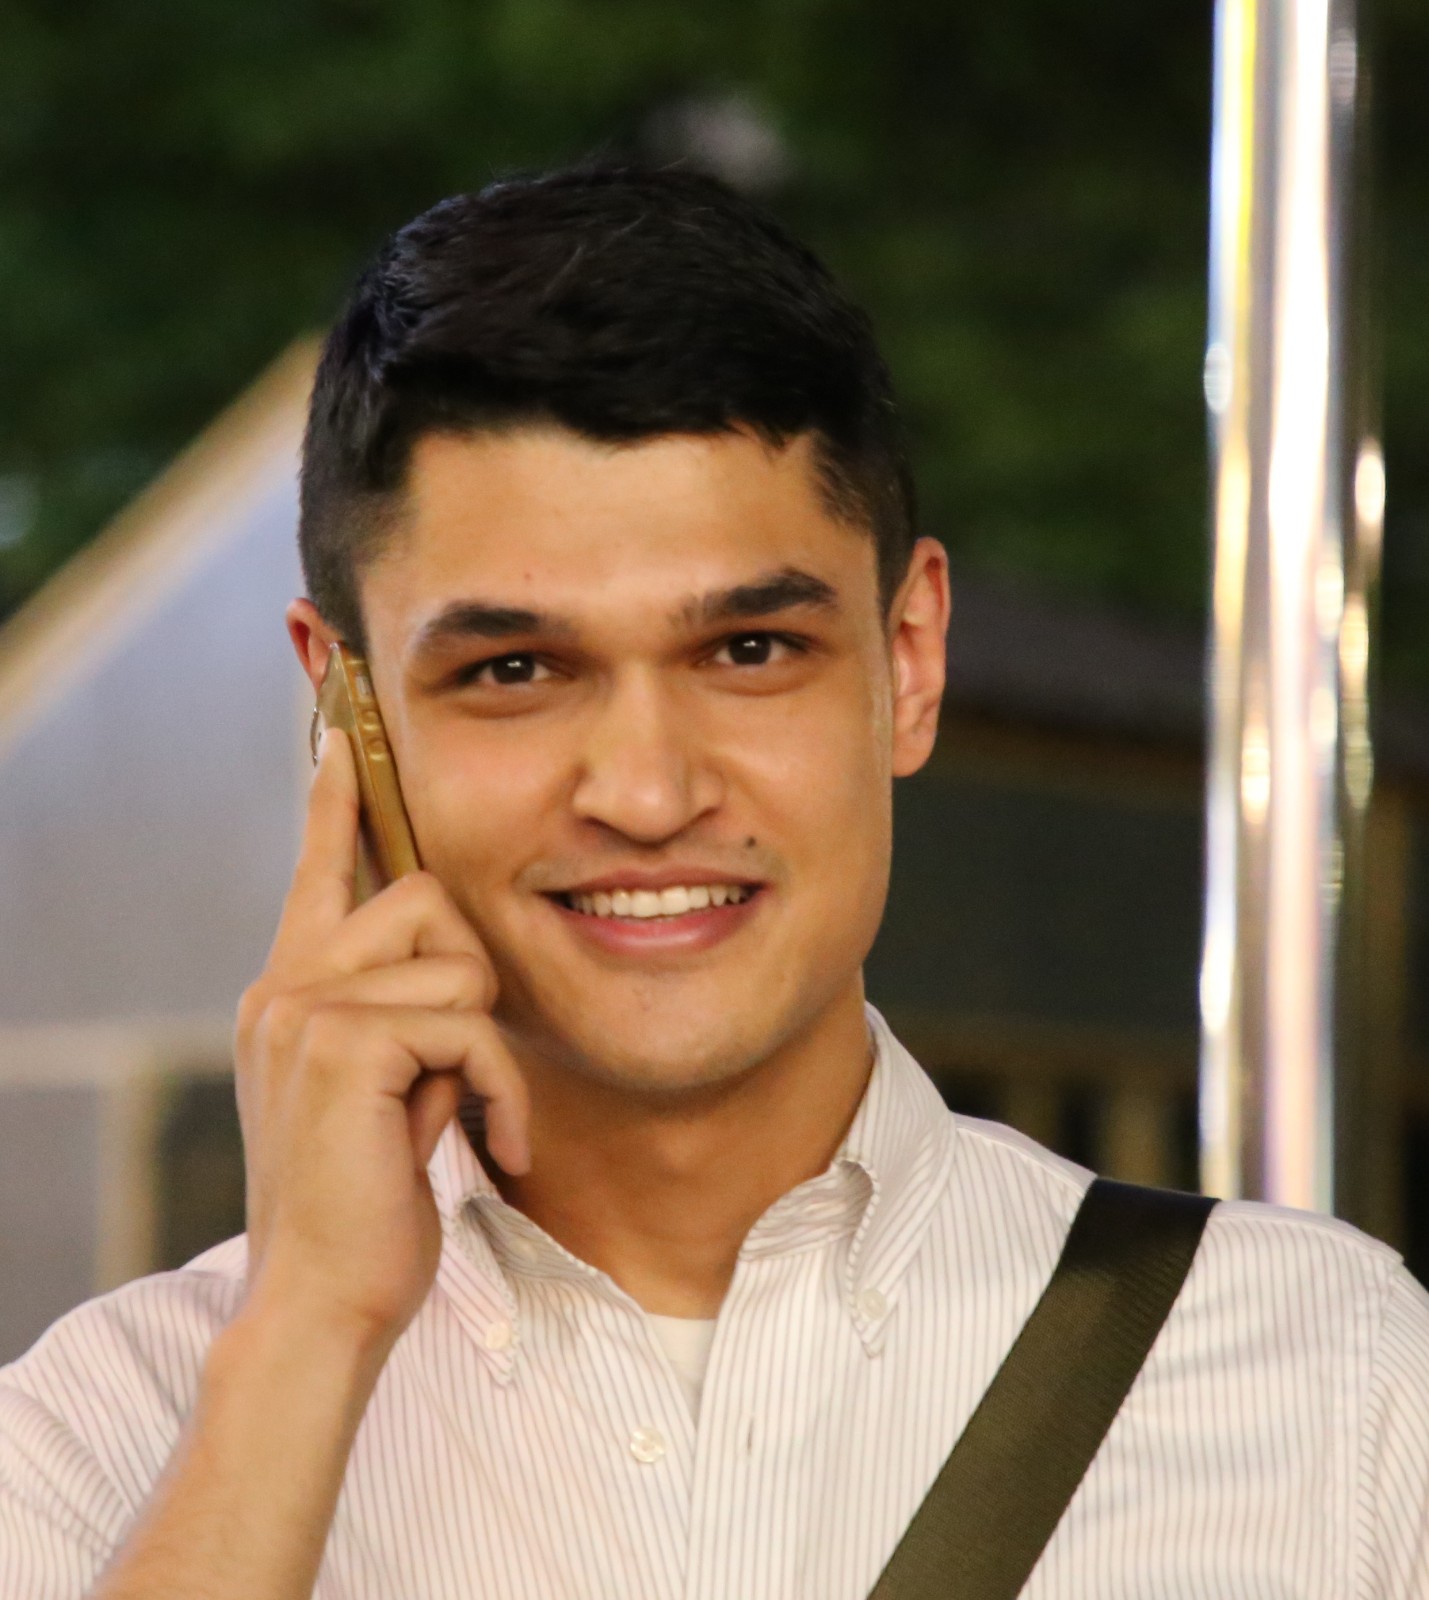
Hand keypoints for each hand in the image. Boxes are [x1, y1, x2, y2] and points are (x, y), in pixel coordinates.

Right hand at [233, 728, 528, 1351]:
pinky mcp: (343, 1042)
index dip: (333, 801)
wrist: (327, 1299)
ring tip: (463, 1111)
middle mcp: (286, 985)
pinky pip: (471, 1023)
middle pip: (427, 897)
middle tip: (455, 1069)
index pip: (318, 871)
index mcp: (293, 991)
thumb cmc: (371, 1204)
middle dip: (471, 980)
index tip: (338, 733)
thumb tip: (458, 957)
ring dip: (486, 1045)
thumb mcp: (386, 1091)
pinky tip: (496, 1142)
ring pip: (459, 960)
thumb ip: (400, 1016)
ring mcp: (305, 1008)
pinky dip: (502, 1088)